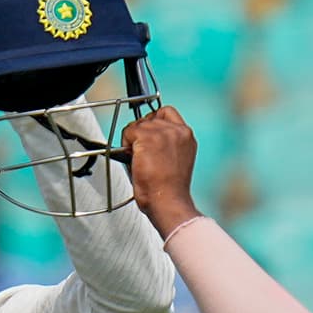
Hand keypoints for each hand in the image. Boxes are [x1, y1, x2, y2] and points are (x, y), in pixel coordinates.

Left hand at [121, 106, 199, 233]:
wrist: (168, 200)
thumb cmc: (167, 189)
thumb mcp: (174, 160)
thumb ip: (166, 144)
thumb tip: (145, 139)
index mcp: (187, 136)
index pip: (166, 112)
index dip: (152, 122)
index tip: (145, 136)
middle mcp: (179, 130)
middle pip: (150, 117)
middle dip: (140, 132)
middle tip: (138, 152)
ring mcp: (164, 132)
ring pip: (138, 124)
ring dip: (132, 138)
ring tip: (136, 157)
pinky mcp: (149, 138)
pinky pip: (129, 131)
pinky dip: (125, 143)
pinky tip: (131, 157)